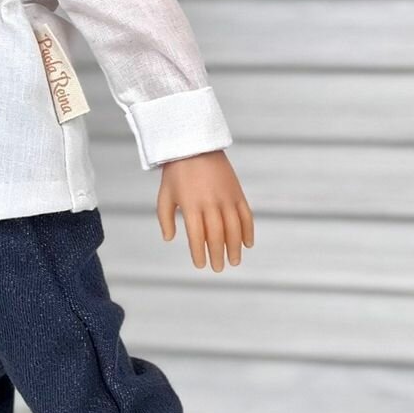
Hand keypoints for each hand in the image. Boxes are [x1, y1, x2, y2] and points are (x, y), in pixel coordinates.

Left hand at [157, 150, 253, 271]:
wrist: (195, 145)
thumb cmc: (176, 172)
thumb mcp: (165, 194)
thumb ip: (165, 218)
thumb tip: (170, 239)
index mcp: (191, 205)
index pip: (196, 236)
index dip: (199, 253)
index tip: (200, 265)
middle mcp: (210, 203)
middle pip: (217, 235)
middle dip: (218, 254)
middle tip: (218, 268)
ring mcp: (226, 197)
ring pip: (234, 228)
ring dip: (235, 247)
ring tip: (234, 261)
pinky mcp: (237, 192)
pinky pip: (246, 215)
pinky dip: (249, 230)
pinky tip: (248, 244)